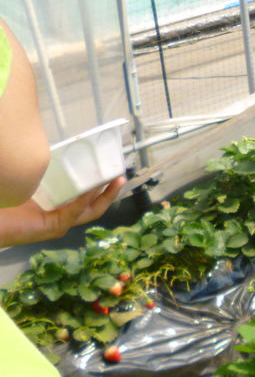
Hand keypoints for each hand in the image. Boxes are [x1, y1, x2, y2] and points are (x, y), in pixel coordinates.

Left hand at [0, 176, 125, 248]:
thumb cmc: (7, 201)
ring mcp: (60, 224)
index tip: (112, 169)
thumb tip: (57, 148)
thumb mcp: (32, 182)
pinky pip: (73, 213)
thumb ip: (46, 171)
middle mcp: (63, 216)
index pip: (87, 197)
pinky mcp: (53, 228)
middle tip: (121, 175)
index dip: (102, 185)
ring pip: (89, 211)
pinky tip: (89, 189)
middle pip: (95, 205)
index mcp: (60, 206)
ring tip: (114, 181)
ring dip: (104, 196)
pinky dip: (82, 201)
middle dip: (111, 192)